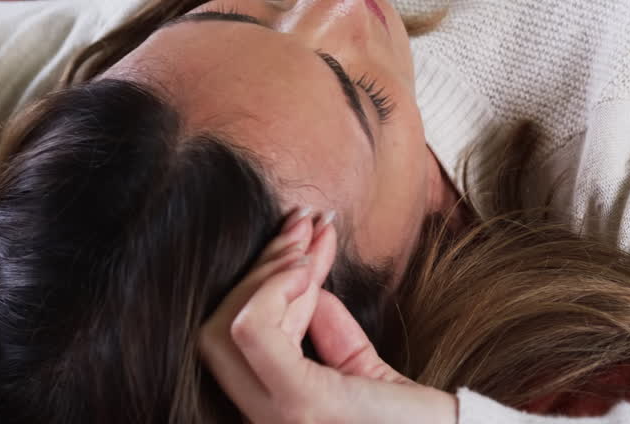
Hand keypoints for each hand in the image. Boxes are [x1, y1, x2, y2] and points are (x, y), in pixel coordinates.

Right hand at [199, 209, 457, 423]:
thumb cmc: (411, 415)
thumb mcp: (359, 369)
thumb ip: (327, 332)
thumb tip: (305, 284)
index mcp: (271, 412)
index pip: (235, 341)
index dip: (261, 283)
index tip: (297, 236)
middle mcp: (262, 422)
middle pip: (218, 332)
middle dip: (260, 269)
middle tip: (302, 224)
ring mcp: (278, 417)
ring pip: (225, 329)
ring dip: (266, 272)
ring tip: (309, 239)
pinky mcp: (302, 403)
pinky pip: (253, 332)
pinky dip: (272, 288)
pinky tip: (305, 268)